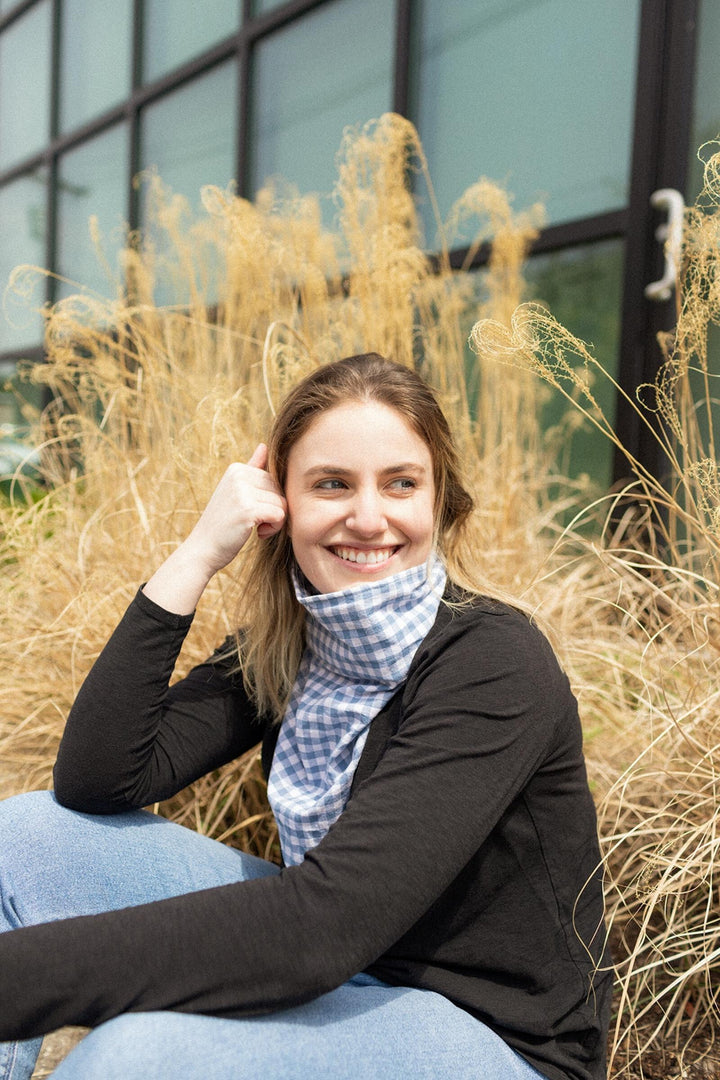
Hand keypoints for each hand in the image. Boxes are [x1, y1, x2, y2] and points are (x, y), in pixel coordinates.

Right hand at [185, 444, 286, 575]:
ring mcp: (242, 491)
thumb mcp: (235, 491)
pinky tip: (257, 533)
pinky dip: (273, 529)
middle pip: (280, 491)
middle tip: (252, 521)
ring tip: (253, 527)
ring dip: (273, 521)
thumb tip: (264, 445)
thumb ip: (251, 468)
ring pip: (282, 504)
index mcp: (236, 468)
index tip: (249, 510)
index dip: (267, 500)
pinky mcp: (248, 509)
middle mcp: (238, 475)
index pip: (273, 480)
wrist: (202, 550)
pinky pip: (280, 515)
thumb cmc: (223, 524)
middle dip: (272, 510)